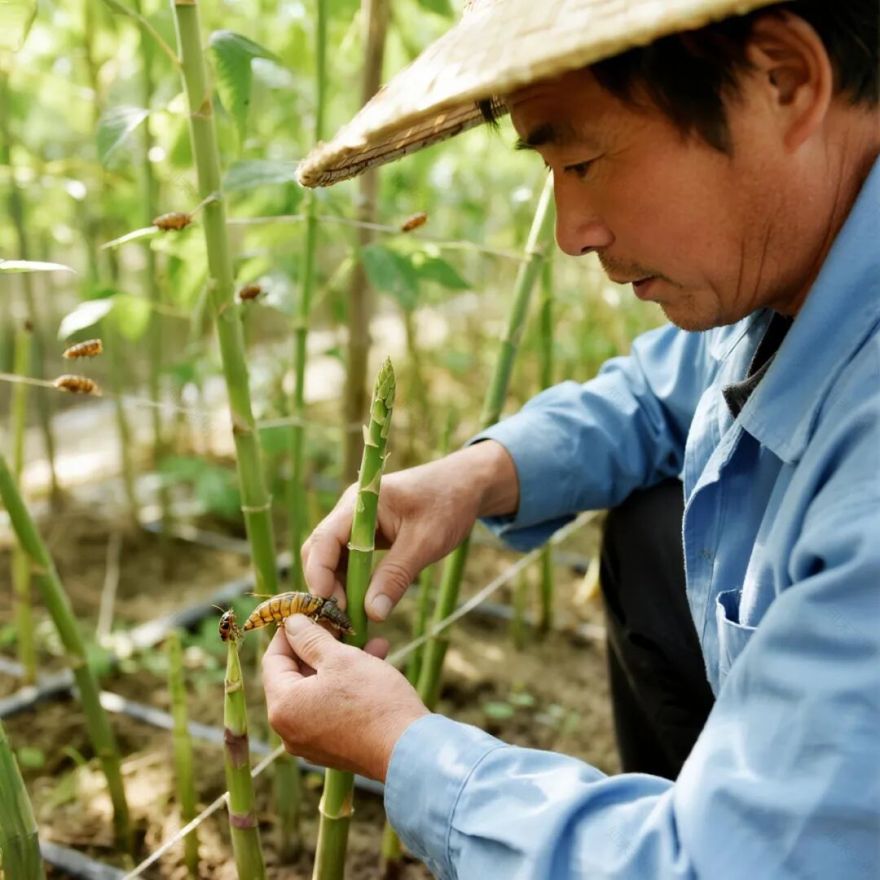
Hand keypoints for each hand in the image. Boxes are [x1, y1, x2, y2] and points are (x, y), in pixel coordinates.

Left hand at [262, 615, 428, 781]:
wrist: (408, 750)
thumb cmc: (373, 701)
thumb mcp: (340, 659)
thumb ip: (310, 638)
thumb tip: (291, 623)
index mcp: (283, 707)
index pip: (273, 659)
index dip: (290, 631)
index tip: (308, 612)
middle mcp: (289, 729)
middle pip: (295, 675)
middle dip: (320, 645)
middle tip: (340, 623)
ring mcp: (311, 741)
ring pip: (318, 689)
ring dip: (339, 662)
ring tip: (368, 641)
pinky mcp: (334, 747)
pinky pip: (331, 707)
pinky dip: (346, 685)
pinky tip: (374, 663)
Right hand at [302, 440, 517, 621]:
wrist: (465, 485)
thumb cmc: (447, 505)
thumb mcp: (425, 542)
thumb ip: (396, 576)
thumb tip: (373, 613)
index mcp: (360, 503)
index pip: (323, 539)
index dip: (319, 574)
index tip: (329, 605)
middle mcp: (350, 509)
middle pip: (318, 550)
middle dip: (324, 584)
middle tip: (340, 618)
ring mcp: (355, 520)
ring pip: (330, 557)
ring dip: (336, 586)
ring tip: (351, 616)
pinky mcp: (365, 532)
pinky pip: (347, 559)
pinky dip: (349, 581)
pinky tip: (361, 602)